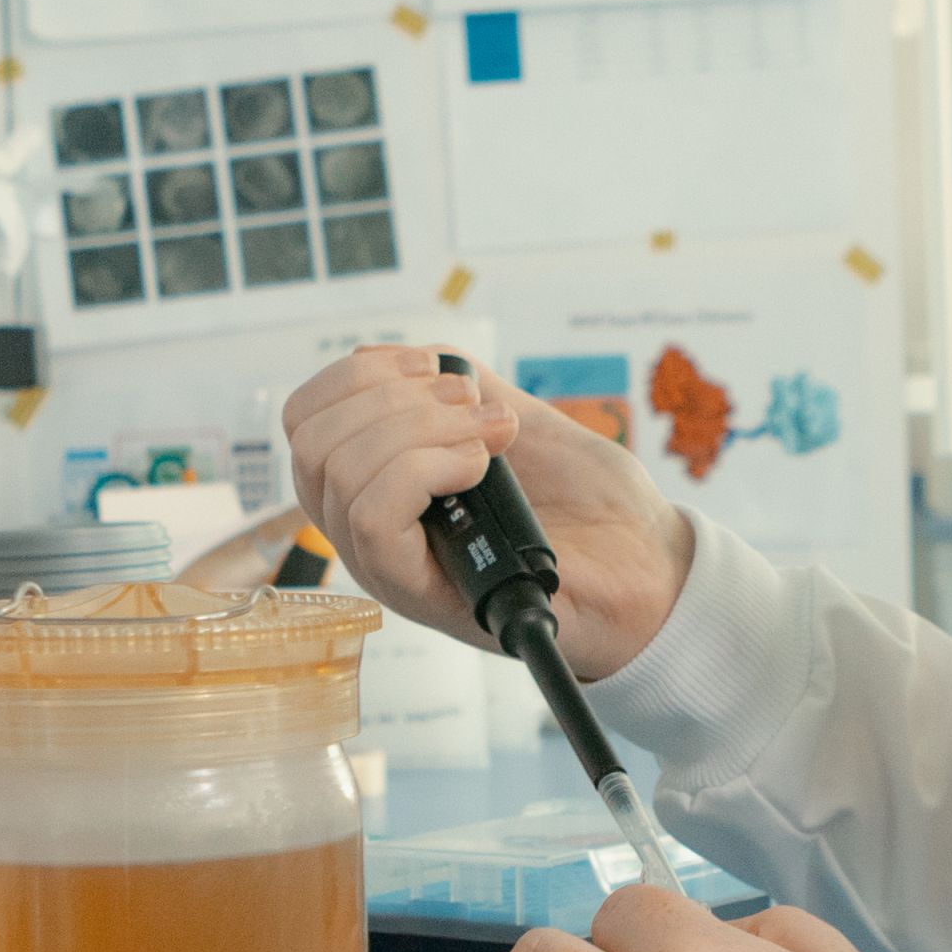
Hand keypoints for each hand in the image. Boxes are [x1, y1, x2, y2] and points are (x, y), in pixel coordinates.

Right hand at [281, 347, 695, 678]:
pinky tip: (480, 466)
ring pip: (339, 474)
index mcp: (378, 480)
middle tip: (475, 409)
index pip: (305, 419)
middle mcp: (368, 527)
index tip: (429, 365)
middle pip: (313, 442)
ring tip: (492, 437)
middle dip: (394, 399)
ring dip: (420, 429)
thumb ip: (457, 387)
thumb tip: (405, 358)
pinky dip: (425, 468)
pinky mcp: (419, 594)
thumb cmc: (588, 505)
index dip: (356, 375)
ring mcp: (387, 564)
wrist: (646, 568)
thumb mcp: (515, 418)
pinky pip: (373, 520)